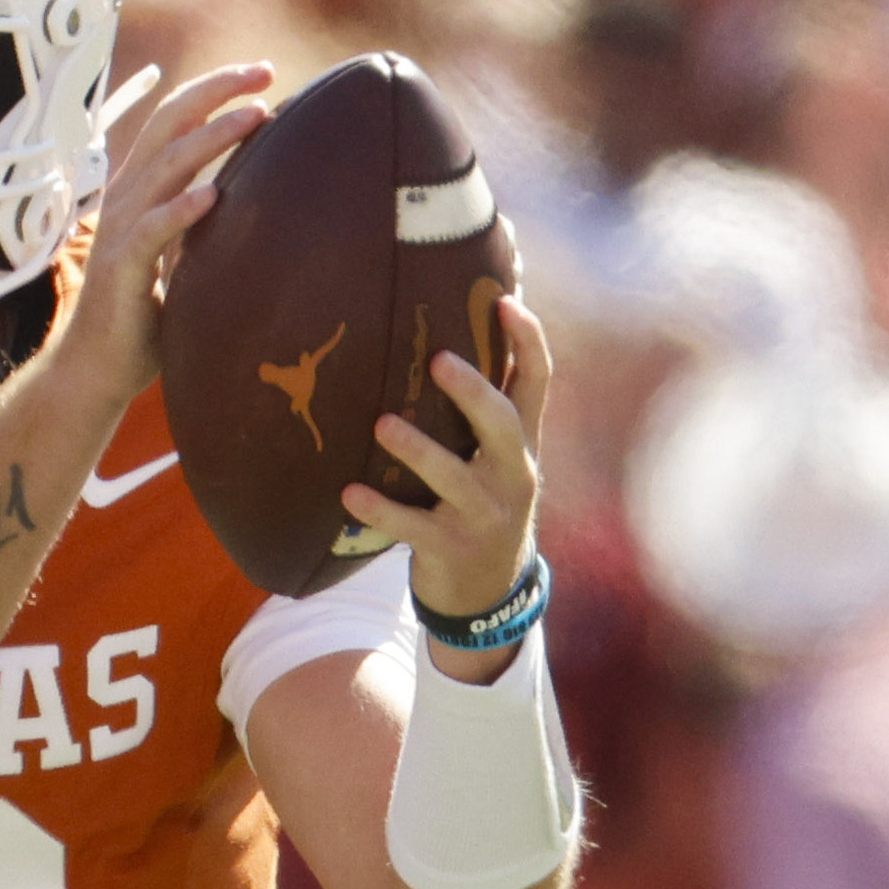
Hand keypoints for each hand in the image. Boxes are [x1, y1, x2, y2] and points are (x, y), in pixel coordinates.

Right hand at [41, 61, 272, 403]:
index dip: (213, 90)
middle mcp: (125, 199)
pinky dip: (180, 208)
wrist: (96, 369)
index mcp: (139, 190)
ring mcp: (120, 231)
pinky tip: (212, 195)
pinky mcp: (120, 268)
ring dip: (211, 138)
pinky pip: (151, 231)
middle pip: (168, 125)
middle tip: (264, 72)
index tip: (262, 74)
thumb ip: (205, 224)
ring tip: (255, 116)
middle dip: (216, 92)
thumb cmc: (144, 315)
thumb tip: (259, 201)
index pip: (174, 121)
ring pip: (164, 167)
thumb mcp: (182, 255)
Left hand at [343, 288, 552, 653]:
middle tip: (438, 358)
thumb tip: (454, 337)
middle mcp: (512, 475)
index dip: (529, 342)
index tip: (506, 300)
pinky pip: (412, 526)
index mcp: (522, 446)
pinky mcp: (451, 548)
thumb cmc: (481, 503)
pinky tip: (349, 493)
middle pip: (504, 425)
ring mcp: (484, 514)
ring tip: (381, 424)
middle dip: (474, 392)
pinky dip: (380, 509)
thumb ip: (485, 413)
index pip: (538, 384)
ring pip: (454, 477)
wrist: (489, 589)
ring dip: (418, 450)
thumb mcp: (496, 459)